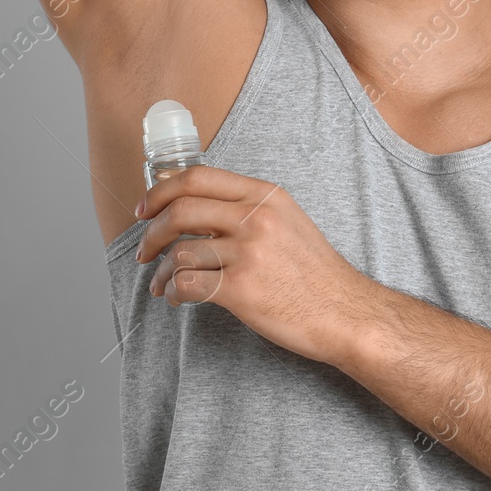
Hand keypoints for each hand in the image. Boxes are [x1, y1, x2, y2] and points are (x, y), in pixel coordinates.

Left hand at [134, 164, 373, 364]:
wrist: (346, 312)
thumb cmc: (316, 273)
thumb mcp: (289, 221)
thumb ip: (248, 208)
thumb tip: (194, 207)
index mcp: (265, 196)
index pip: (198, 178)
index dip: (162, 190)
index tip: (145, 208)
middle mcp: (255, 218)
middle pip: (180, 211)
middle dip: (152, 232)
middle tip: (145, 250)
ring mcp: (248, 253)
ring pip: (179, 253)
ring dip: (161, 272)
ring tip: (161, 285)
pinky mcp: (241, 289)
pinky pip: (187, 284)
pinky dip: (173, 292)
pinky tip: (177, 298)